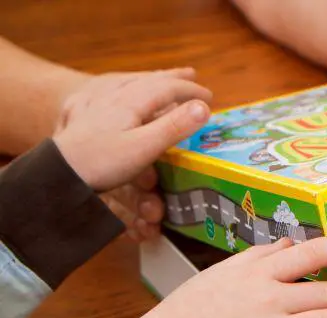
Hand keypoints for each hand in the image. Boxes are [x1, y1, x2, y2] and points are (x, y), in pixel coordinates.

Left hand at [54, 68, 212, 240]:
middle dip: (171, 78)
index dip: (190, 92)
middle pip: (146, 80)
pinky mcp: (77, 115)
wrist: (57, 173)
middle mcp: (112, 96)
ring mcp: (92, 103)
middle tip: (191, 75)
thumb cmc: (102, 162)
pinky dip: (115, 86)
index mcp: (130, 102)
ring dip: (146, 79)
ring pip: (124, 82)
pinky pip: (100, 91)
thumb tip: (203, 107)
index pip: (167, 89)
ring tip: (158, 78)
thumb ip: (174, 126)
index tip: (210, 98)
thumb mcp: (145, 147)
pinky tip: (111, 90)